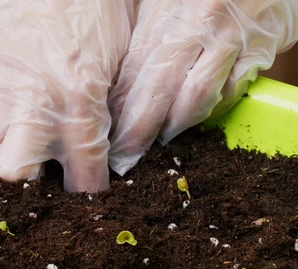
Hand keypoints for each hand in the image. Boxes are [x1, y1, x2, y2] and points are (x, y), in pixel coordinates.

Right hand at [0, 0, 135, 191]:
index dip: (83, 190)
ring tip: (8, 134)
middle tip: (37, 159)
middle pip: (11, 173)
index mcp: (81, 109)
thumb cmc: (100, 9)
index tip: (80, 186)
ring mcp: (0, 89)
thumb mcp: (122, 63)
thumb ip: (113, 109)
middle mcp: (37, 108)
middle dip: (25, 175)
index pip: (82, 178)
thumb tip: (113, 145)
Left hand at [108, 0, 297, 175]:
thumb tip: (118, 87)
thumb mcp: (163, 3)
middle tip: (127, 154)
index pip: (134, 69)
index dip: (120, 106)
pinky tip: (200, 119)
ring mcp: (230, 37)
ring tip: (162, 140)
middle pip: (161, 88)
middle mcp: (197, 25)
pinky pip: (234, 90)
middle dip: (140, 127)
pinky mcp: (259, 48)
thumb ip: (145, 37)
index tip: (109, 132)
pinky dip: (215, 109)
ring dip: (177, 123)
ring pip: (198, 94)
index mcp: (166, 14)